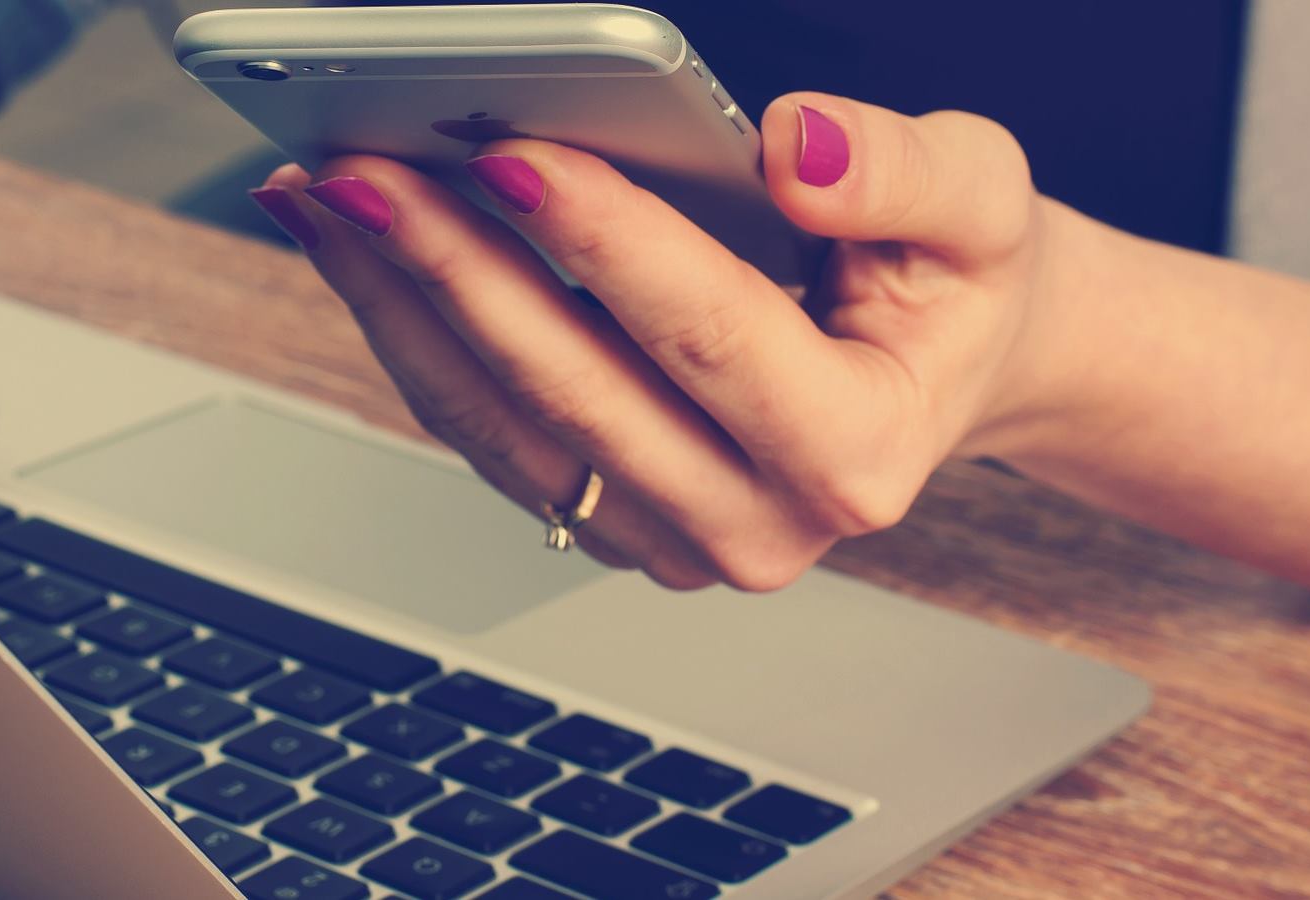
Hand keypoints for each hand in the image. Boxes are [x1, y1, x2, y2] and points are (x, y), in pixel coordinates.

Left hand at [251, 92, 1078, 590]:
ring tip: (327, 199)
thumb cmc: (953, 288)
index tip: (511, 154)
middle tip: (361, 172)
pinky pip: (486, 434)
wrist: (940, 373)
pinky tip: (363, 253)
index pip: (708, 335)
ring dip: (400, 306)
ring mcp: (668, 538)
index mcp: (857, 453)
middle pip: (572, 389)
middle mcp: (755, 523)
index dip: (604, 241)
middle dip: (453, 268)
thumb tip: (795, 149)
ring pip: (501, 423)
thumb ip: (904, 173)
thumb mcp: (982, 206)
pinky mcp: (607, 520)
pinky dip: (414, 336)